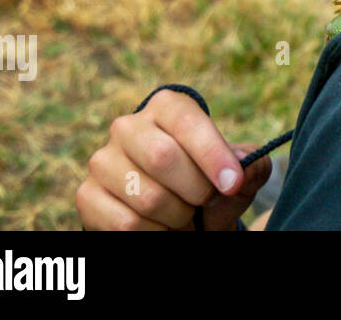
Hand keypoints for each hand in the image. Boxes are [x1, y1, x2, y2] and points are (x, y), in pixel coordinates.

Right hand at [76, 88, 271, 229]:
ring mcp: (102, 161)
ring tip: (183, 213)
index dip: (213, 155)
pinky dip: (154, 232)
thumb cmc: (212, 186)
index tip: (232, 184)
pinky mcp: (87, 195)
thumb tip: (240, 169)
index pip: (187, 122)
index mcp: (167, 107)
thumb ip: (253, 164)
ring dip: (177, 215)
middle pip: (162, 157)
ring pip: (147, 196)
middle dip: (195, 189)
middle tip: (205, 200)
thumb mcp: (241, 172)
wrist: (182, 218)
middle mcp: (128, 126)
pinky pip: (126, 224)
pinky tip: (160, 226)